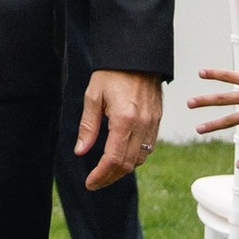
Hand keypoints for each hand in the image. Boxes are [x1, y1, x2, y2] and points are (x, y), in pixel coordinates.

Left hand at [72, 66, 161, 188]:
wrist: (138, 56)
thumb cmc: (112, 73)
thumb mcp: (93, 96)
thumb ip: (88, 126)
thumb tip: (80, 150)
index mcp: (124, 119)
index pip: (113, 159)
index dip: (101, 175)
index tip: (90, 182)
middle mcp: (142, 125)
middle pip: (127, 164)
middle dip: (110, 177)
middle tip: (95, 182)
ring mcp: (152, 124)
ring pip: (140, 159)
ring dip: (123, 169)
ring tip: (106, 171)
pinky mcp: (157, 121)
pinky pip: (148, 148)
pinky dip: (134, 158)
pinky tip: (122, 156)